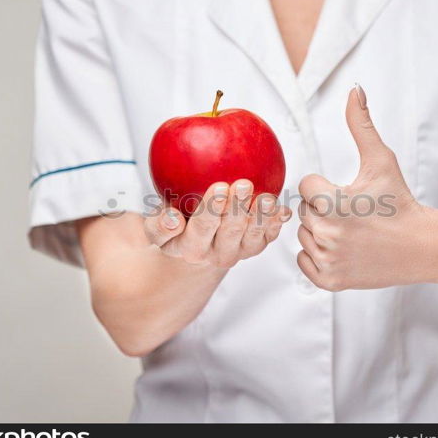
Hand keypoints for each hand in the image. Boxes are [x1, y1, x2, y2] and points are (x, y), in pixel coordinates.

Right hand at [144, 180, 291, 268]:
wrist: (195, 244)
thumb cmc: (174, 226)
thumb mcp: (155, 228)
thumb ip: (159, 225)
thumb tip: (172, 220)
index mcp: (190, 248)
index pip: (201, 229)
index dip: (211, 210)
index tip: (218, 187)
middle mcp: (215, 253)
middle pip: (229, 230)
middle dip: (237, 207)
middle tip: (243, 184)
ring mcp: (238, 251)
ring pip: (253, 235)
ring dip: (261, 216)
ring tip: (266, 197)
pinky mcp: (254, 247)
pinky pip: (268, 236)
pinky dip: (276, 222)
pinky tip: (283, 209)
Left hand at [297, 85, 434, 290]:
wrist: (422, 246)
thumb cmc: (400, 201)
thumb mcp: (381, 160)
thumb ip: (361, 124)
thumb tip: (354, 89)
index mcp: (333, 203)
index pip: (305, 185)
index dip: (326, 186)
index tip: (349, 194)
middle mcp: (327, 233)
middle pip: (303, 211)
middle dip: (323, 209)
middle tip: (353, 214)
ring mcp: (328, 259)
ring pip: (304, 235)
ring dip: (321, 232)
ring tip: (351, 232)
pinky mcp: (330, 280)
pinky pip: (304, 261)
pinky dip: (318, 255)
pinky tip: (342, 248)